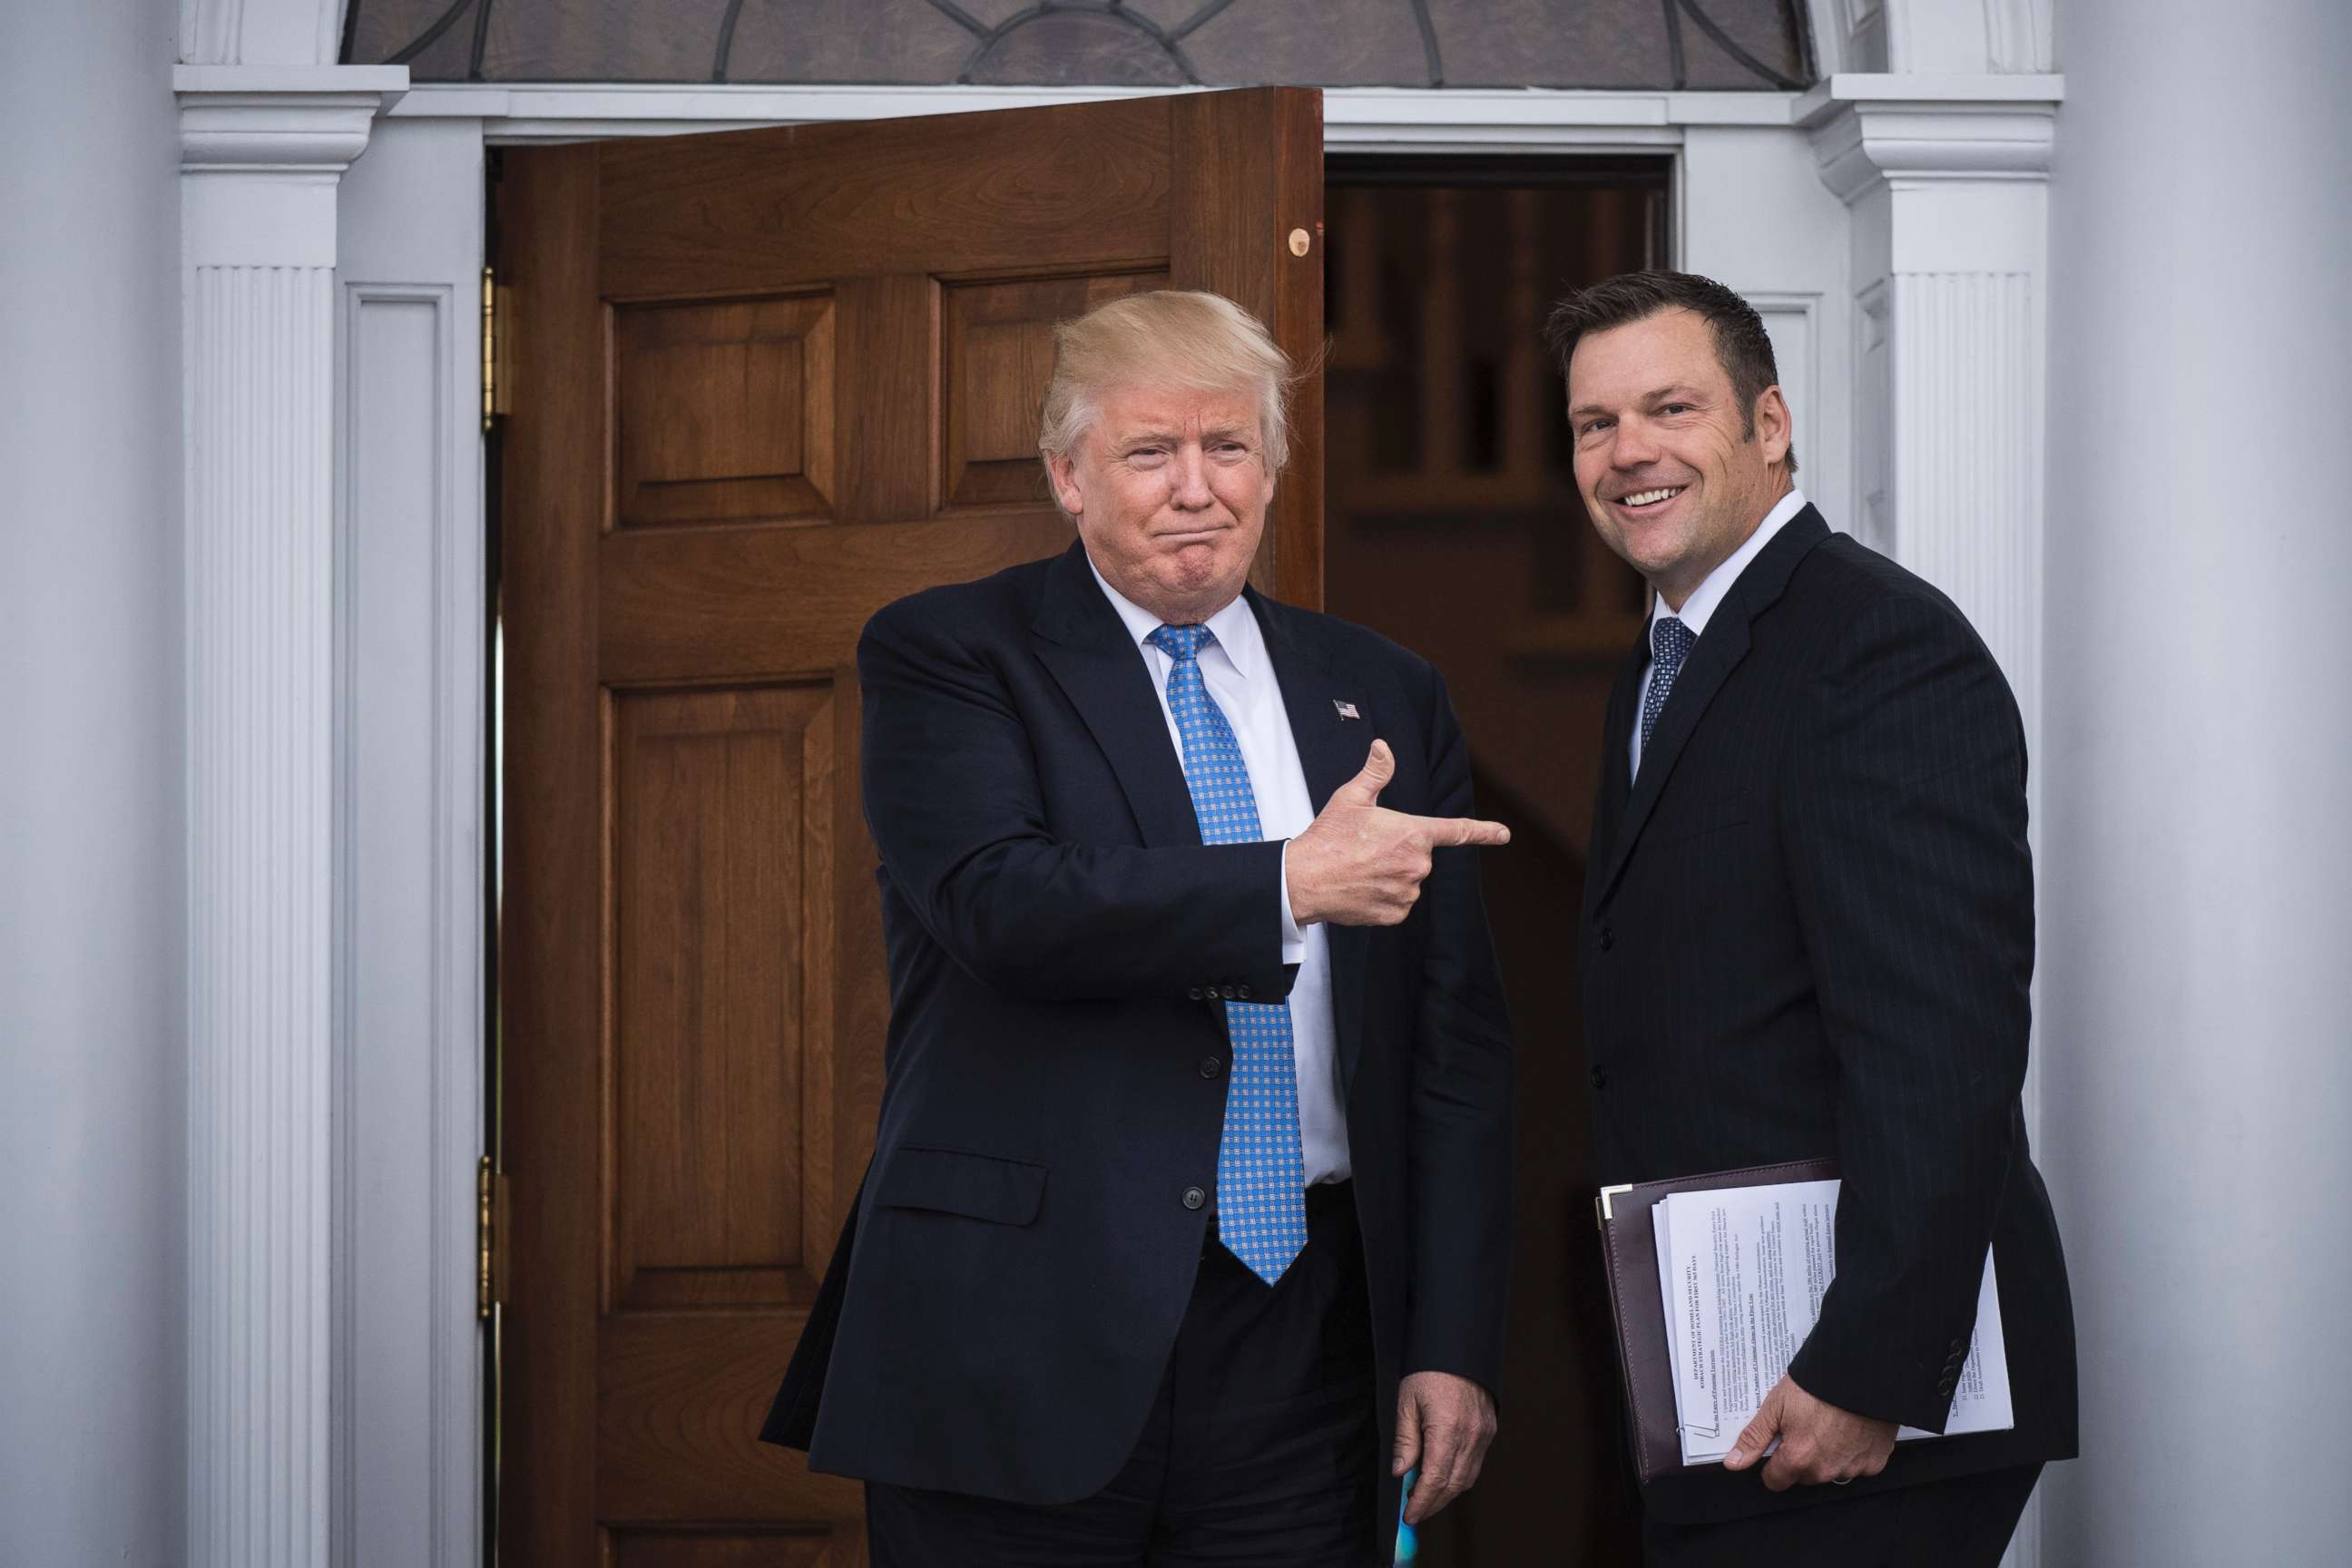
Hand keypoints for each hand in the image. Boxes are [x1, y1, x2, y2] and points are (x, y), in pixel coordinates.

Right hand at [1285, 741, 1510, 926]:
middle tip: (1367, 848)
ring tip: (1360, 868)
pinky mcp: (1396, 914)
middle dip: (1399, 850)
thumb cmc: (1327, 838)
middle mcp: (1417, 865)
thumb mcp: (1351, 798)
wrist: (1304, 881)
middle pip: (1419, 856)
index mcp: (1413, 834)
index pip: (1457, 831)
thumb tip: (1383, 746)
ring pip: (1409, 880)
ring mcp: (1408, 892)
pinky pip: (1399, 902)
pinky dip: (1384, 896)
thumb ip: (1375, 772)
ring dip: (1391, 874)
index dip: (1484, 832)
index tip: (1504, 834)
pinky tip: (1362, 887)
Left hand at [1392, 1370, 1496, 1524]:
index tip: (1408, 1515)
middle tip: (1414, 1512)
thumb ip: (1405, 1440)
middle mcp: (1471, 1436)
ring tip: (1425, 1498)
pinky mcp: (1489, 1430)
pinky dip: (1458, 1477)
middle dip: (1433, 1504)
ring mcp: (1484, 1435)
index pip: (1435, 1479)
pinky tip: (1443, 1477)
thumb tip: (1401, 1472)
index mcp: (1447, 1429)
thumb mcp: (1407, 1401)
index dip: (1421, 1502)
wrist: (1459, 1346)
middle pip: (1453, 1485)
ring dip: (1446, 1493)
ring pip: (1466, 1479)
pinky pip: (1475, 1464)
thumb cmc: (1429, 1370)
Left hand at [1722, 1374, 1896, 1490]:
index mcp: (1798, 1459)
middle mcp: (1825, 1471)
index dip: (1772, 1463)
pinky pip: (1858, 1465)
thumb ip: (1755, 1438)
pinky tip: (1850, 1429)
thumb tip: (1733, 1463)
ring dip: (1827, 1456)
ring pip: (1830, 1471)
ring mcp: (1853, 1468)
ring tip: (1829, 1424)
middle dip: (1800, 1457)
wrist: (1861, 1372)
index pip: (1775, 1481)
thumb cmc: (1816, 1386)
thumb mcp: (1776, 1406)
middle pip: (1803, 1476)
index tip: (1778, 1444)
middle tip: (1805, 1426)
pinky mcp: (1875, 1462)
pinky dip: (1853, 1452)